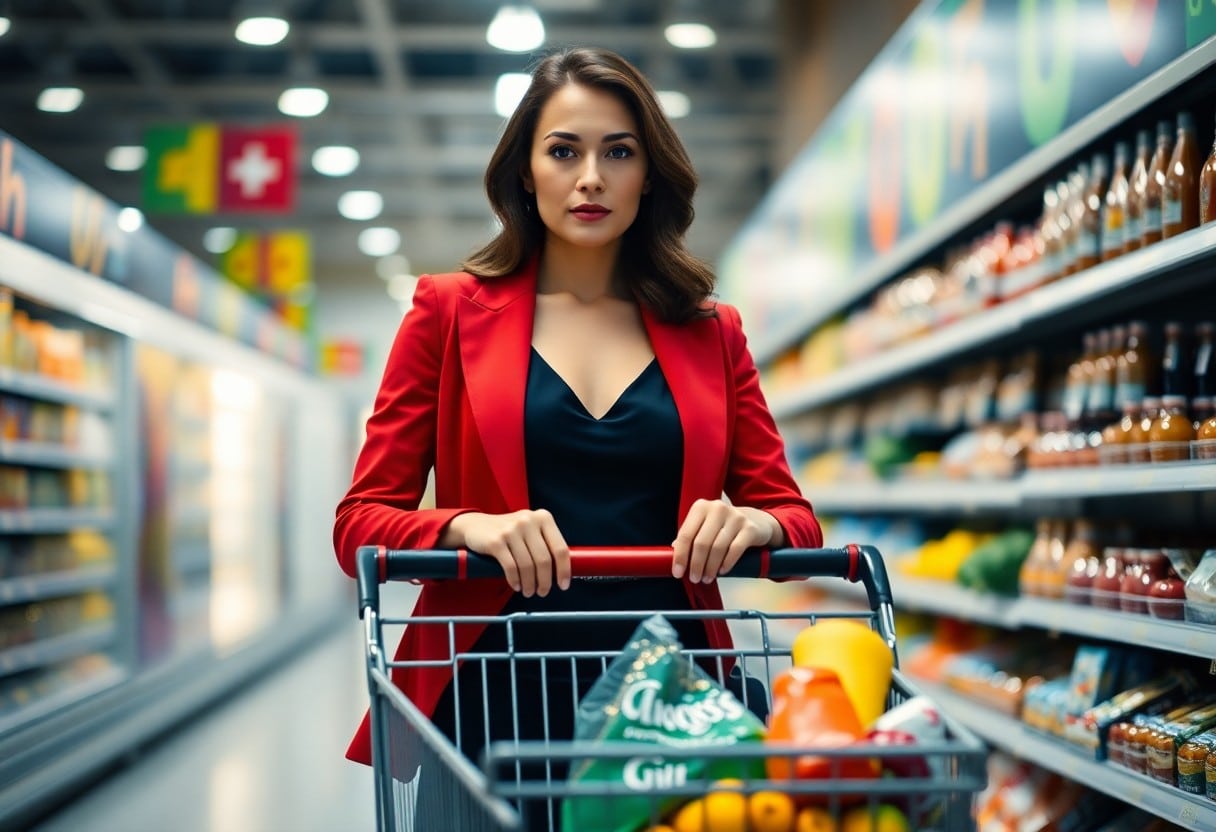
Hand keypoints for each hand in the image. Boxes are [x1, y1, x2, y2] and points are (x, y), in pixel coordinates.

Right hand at [445, 510, 570, 595]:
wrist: (475, 526)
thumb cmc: (508, 532)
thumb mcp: (530, 531)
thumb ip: (545, 544)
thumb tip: (562, 571)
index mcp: (543, 517)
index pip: (560, 548)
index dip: (564, 570)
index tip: (563, 585)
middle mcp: (528, 521)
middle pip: (544, 560)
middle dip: (545, 581)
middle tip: (542, 592)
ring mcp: (512, 530)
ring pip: (528, 566)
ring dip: (530, 584)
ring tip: (528, 591)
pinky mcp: (496, 541)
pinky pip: (511, 568)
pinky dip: (515, 581)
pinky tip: (516, 586)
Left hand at [671, 500, 781, 582]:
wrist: (755, 521)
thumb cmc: (723, 527)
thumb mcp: (704, 526)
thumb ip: (691, 536)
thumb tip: (673, 553)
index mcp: (701, 507)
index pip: (686, 534)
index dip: (680, 556)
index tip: (678, 572)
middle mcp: (717, 509)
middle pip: (701, 542)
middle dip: (696, 565)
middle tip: (694, 578)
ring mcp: (735, 517)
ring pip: (718, 548)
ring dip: (710, 567)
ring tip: (706, 578)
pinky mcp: (749, 528)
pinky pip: (735, 550)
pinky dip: (726, 563)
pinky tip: (722, 571)